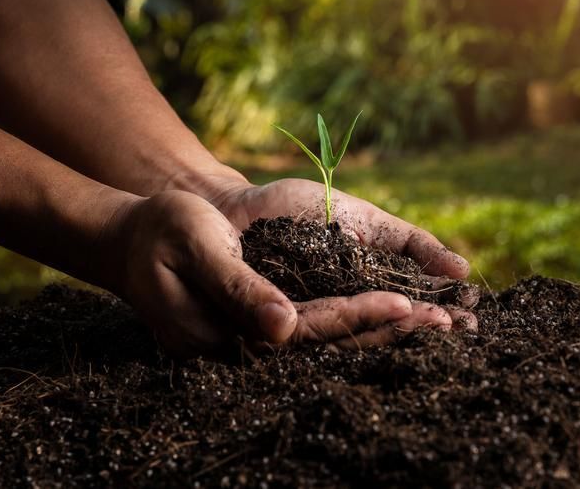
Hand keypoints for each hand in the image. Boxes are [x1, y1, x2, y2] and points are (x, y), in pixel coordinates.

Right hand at [105, 190, 456, 357]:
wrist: (132, 238)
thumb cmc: (163, 232)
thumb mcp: (198, 248)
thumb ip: (240, 290)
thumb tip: (285, 329)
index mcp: (232, 332)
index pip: (309, 331)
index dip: (360, 318)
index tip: (407, 306)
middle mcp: (250, 346)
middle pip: (330, 346)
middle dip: (388, 334)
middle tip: (446, 325)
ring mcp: (256, 341)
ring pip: (332, 342)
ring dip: (384, 333)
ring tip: (438, 325)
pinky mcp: (264, 328)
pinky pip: (321, 330)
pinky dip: (362, 323)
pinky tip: (398, 318)